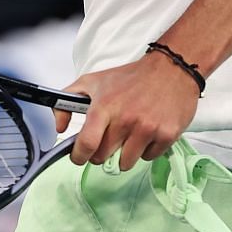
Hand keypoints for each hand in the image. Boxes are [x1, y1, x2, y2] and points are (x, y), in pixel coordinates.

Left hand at [57, 51, 201, 167]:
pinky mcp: (167, 135)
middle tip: (107, 140)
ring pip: (125, 162)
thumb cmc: (131, 77)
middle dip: (101, 152)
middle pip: (103, 157)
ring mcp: (147, 129)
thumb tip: (60, 127)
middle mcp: (126, 120)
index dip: (79, 156)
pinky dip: (145, 150)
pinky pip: (148, 157)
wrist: (171, 69)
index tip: (78, 157)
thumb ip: (67, 102)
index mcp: (105, 107)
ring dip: (124, 153)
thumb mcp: (93, 82)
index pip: (86, 144)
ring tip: (129, 134)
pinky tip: (147, 132)